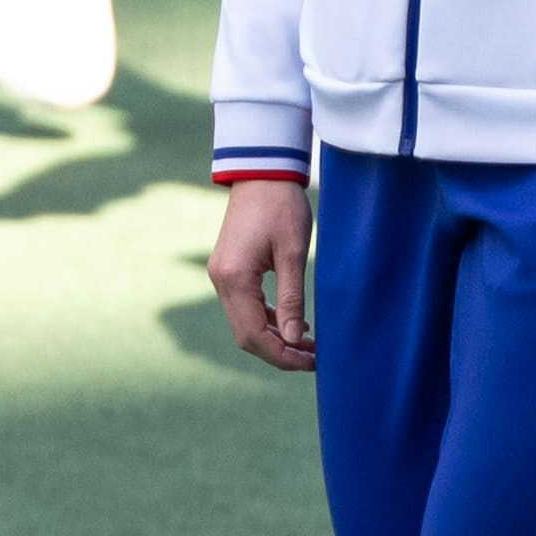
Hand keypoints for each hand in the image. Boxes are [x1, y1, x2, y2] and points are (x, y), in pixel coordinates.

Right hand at [209, 174, 316, 371]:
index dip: (282, 355)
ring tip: (309, 346)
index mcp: (234, 278)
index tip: (311, 363)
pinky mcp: (229, 269)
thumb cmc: (282, 207)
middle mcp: (221, 280)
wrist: (262, 172)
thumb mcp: (294, 253)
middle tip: (314, 359)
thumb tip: (295, 340)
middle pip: (245, 335)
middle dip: (279, 352)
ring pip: (244, 323)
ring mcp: (222, 275)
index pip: (253, 335)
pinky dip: (267, 320)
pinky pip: (245, 307)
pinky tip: (293, 324)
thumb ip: (293, 299)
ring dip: (274, 338)